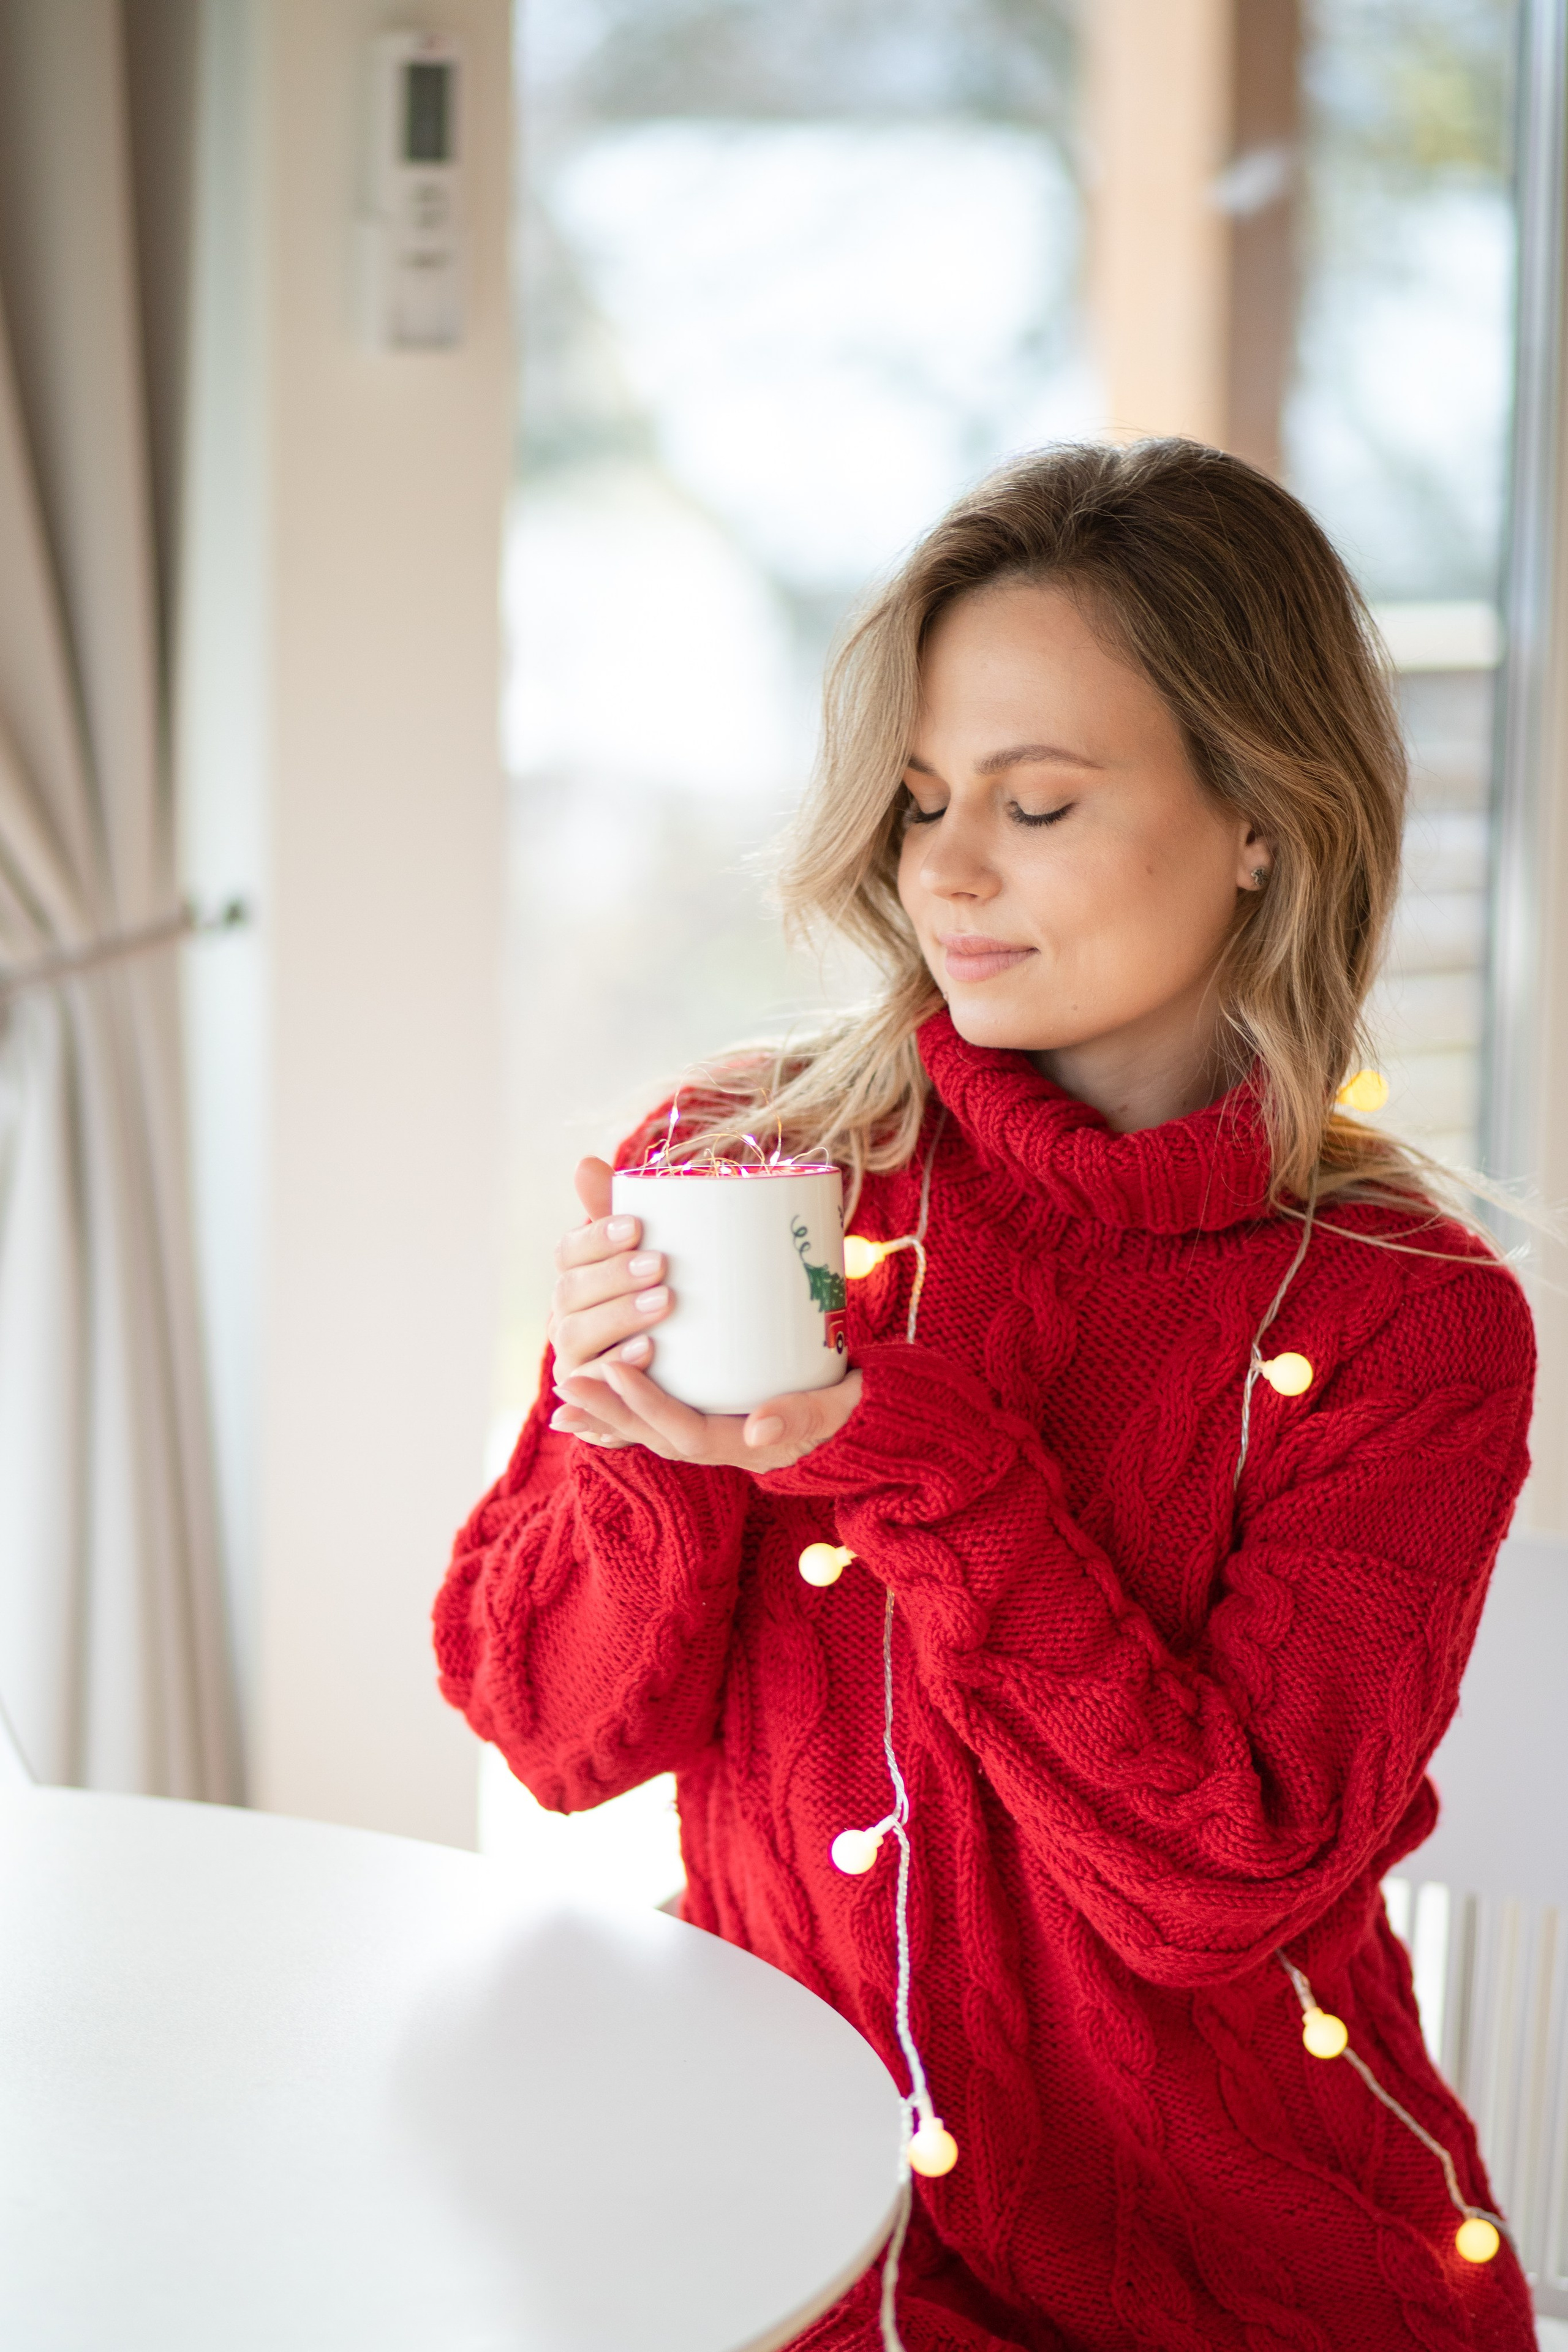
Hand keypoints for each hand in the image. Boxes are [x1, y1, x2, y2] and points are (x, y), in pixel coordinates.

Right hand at [546, 1157, 674, 1433]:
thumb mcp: (649, 1255)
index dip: (596, 1237)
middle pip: (570, 1294)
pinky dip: (617, 1367)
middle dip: (614, 1276)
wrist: (687, 1373)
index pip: (568, 1252)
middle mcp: (565, 1317)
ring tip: (665, 1302)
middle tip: (661, 1264)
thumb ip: (619, 1212)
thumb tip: (584, 1163)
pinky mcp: (591, 1399)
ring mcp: (573, 1359)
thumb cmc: (664, 1297)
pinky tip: (649, 1352)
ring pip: (576, 1337)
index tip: (638, 1224)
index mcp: (576, 1276)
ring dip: (618, 1317)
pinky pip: (593, 1383)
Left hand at [552, 1358, 862, 1472]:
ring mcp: (714, 1437)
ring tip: (564, 1394)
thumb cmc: (851, 1407)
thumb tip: (758, 1425)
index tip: (616, 1370)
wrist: (860, 1422)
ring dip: (606, 1414)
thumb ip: (805, 1414)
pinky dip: (622, 1414)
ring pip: (649, 1432)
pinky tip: (592, 1399)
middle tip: (566, 1383)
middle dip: (610, 1411)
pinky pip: (657, 1423)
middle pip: (655, 1436)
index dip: (649, 1405)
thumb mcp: (839, 1409)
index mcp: (750, 1447)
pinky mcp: (708, 1421)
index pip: (687, 1433)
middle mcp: (724, 1449)